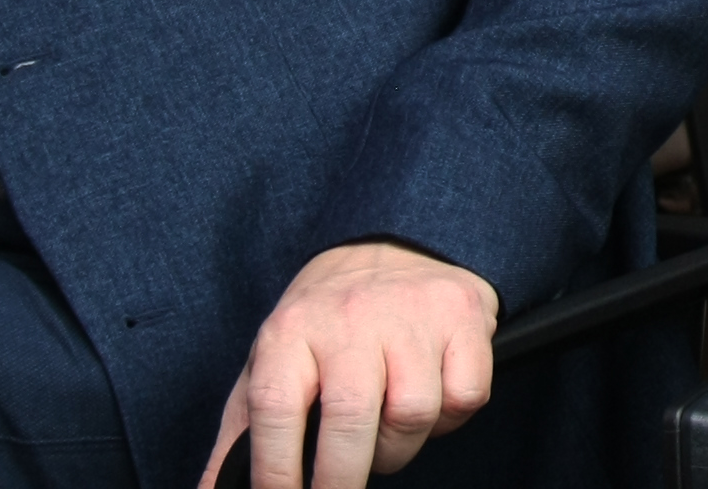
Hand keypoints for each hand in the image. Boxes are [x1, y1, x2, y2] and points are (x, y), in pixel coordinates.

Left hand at [199, 240, 498, 488]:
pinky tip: (430, 400)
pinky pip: (465, 395)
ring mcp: (412, 312)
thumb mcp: (271, 366)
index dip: (276, 471)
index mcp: (291, 329)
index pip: (275, 409)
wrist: (392, 242)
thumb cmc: (326, 323)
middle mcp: (351, 315)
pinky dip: (449, 418)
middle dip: (342, 480)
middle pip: (350, 419)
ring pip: (413, 414)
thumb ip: (241, 437)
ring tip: (384, 435)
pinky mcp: (463, 314)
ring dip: (399, 447)